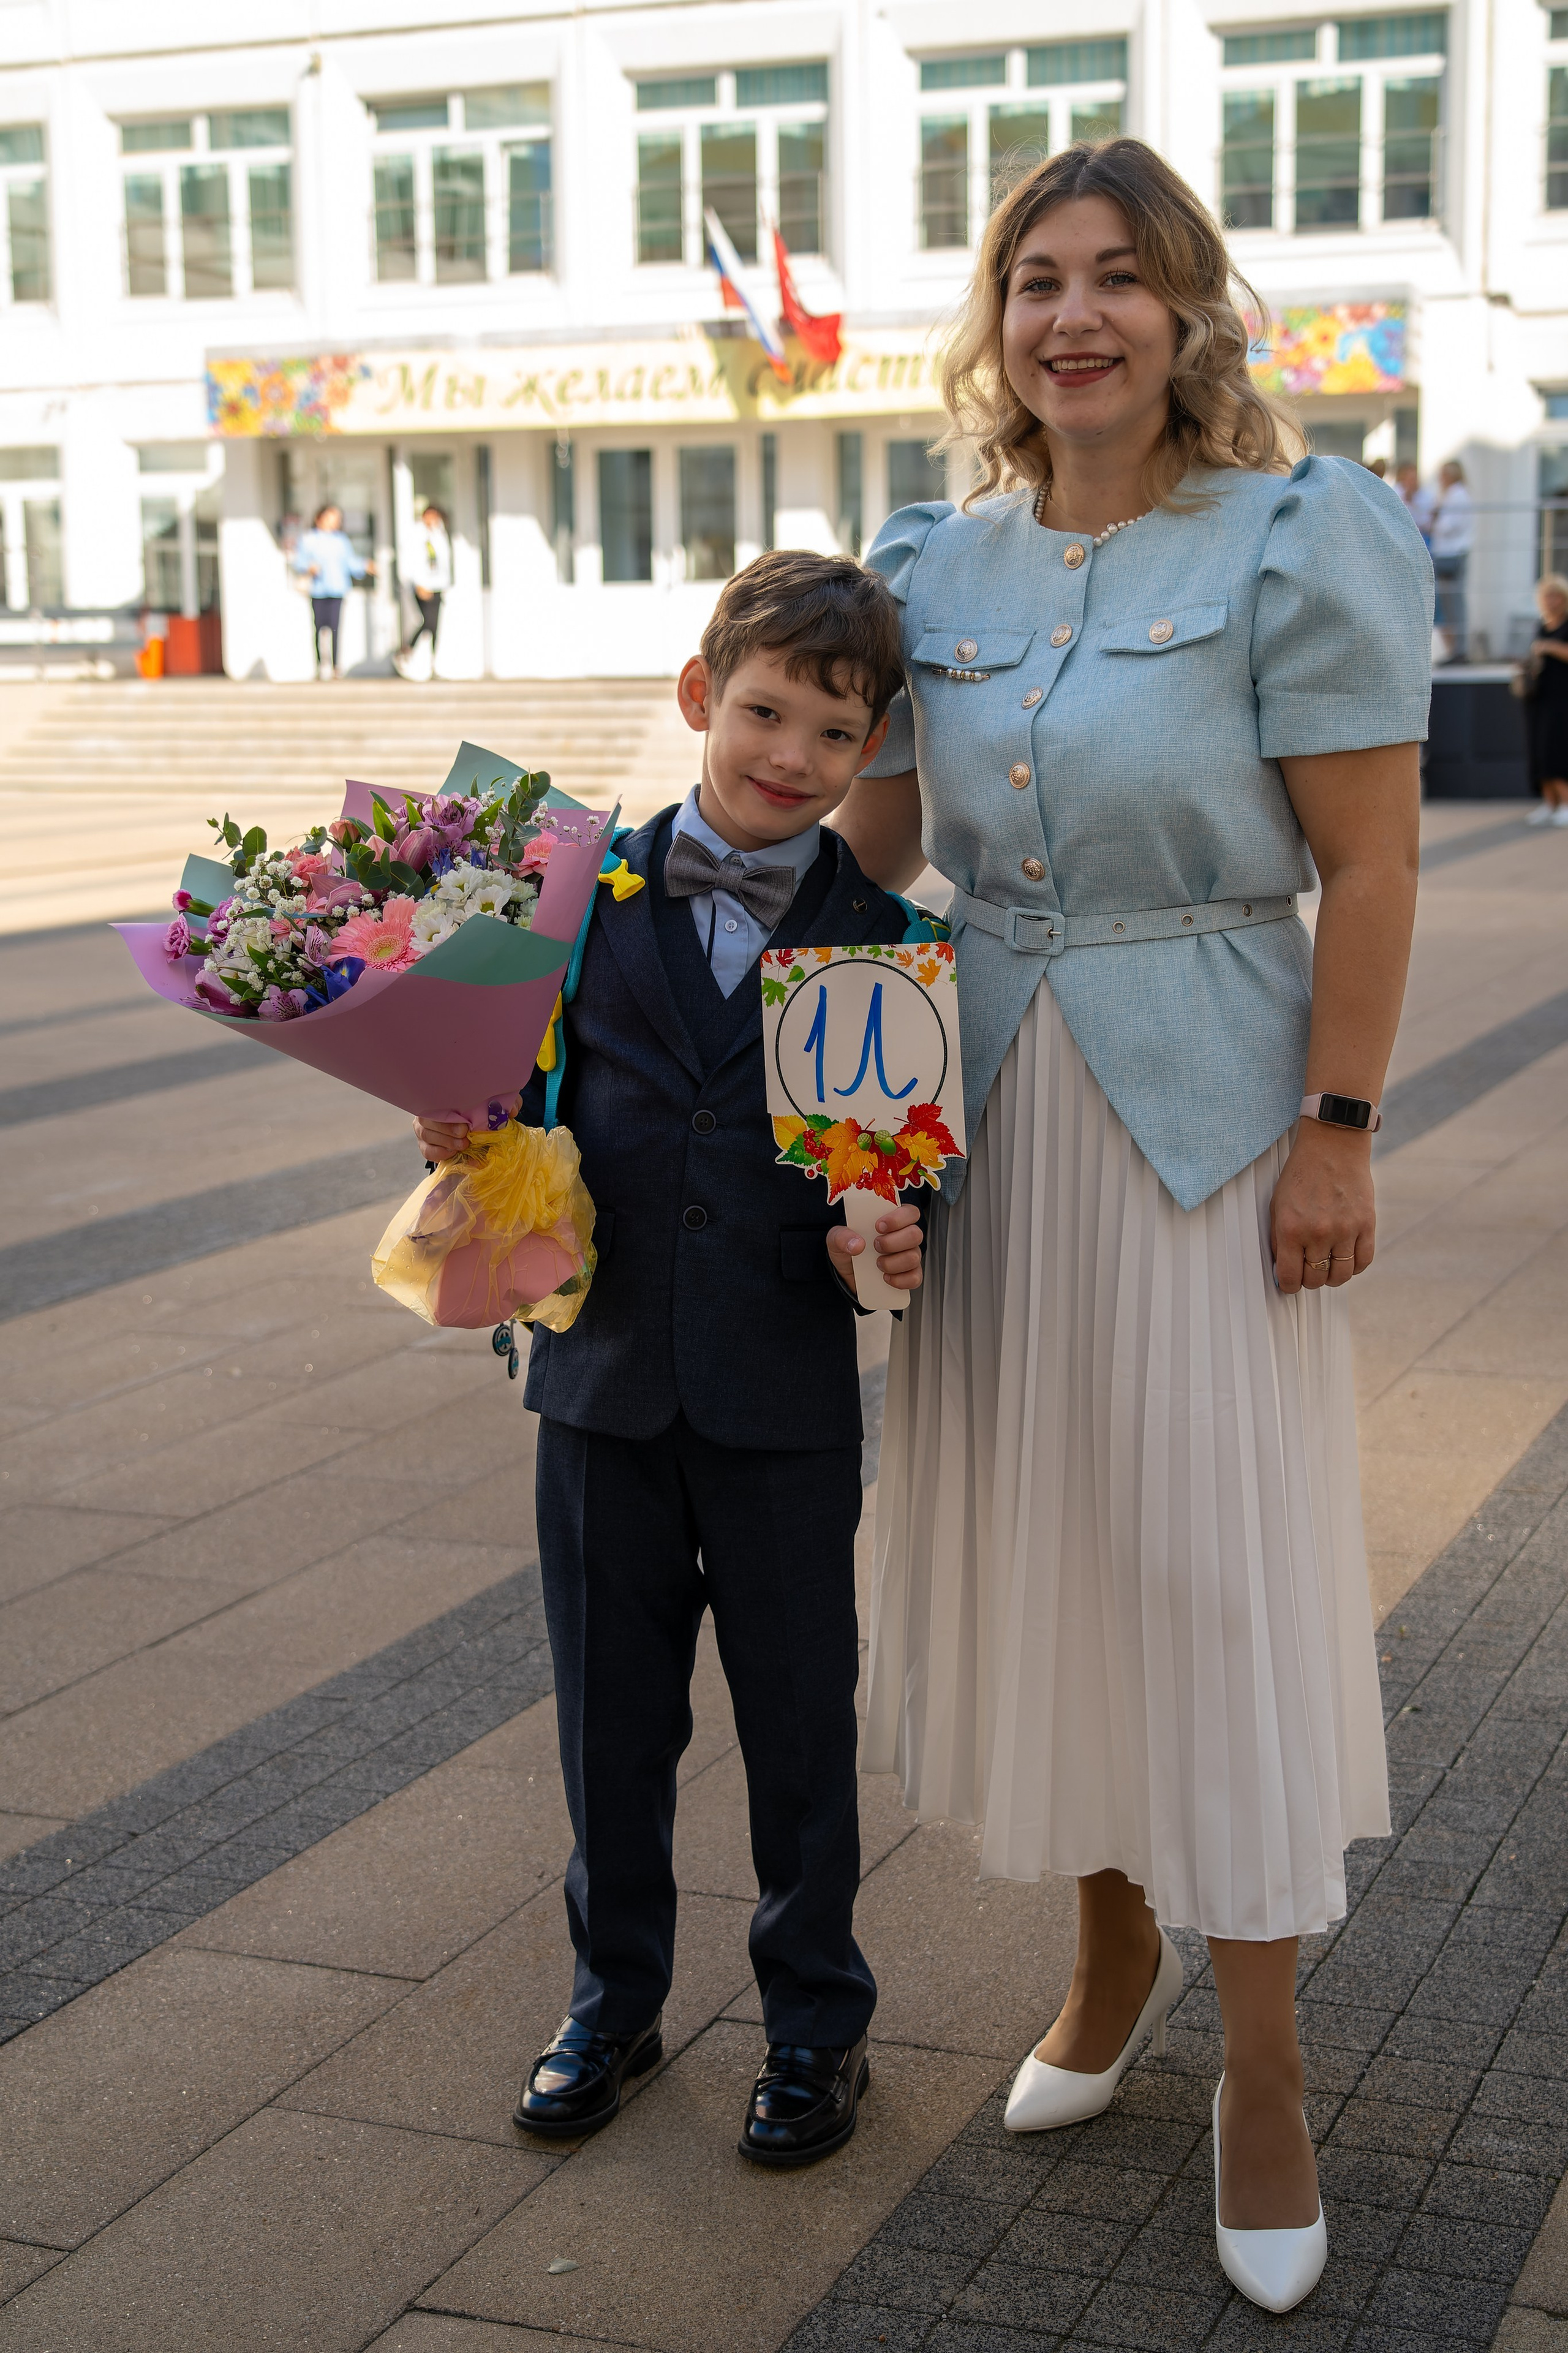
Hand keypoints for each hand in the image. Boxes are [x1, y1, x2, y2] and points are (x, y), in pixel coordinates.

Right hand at [411, 1090, 520, 1162]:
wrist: (471, 1127)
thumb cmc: (479, 1111)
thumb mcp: (493, 1104)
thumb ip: (503, 1103)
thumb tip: (511, 1112)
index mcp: (441, 1098)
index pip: (435, 1101)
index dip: (447, 1113)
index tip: (465, 1124)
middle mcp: (428, 1112)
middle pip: (426, 1119)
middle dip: (446, 1129)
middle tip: (464, 1136)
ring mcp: (423, 1129)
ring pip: (426, 1134)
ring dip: (445, 1141)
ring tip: (462, 1145)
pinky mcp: (425, 1145)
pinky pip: (427, 1150)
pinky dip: (440, 1153)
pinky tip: (453, 1153)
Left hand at [827, 1201, 924, 1292]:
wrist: (847, 1275)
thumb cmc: (848, 1249)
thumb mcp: (836, 1239)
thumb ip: (842, 1236)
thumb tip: (857, 1244)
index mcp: (892, 1220)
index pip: (910, 1212)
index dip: (899, 1218)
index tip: (879, 1226)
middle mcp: (905, 1237)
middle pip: (915, 1234)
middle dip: (893, 1242)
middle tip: (876, 1246)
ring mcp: (910, 1256)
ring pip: (914, 1257)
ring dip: (893, 1262)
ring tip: (877, 1263)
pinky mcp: (910, 1275)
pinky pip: (914, 1278)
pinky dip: (899, 1280)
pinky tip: (885, 1277)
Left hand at [1270, 1121, 1374, 1292]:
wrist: (1332, 1145)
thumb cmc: (1301, 1174)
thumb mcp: (1277, 1205)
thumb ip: (1278, 1239)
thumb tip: (1282, 1270)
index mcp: (1290, 1228)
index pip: (1290, 1277)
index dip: (1288, 1286)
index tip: (1290, 1284)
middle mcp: (1317, 1232)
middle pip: (1315, 1279)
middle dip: (1309, 1281)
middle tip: (1308, 1271)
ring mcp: (1344, 1229)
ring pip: (1340, 1276)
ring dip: (1332, 1278)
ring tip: (1327, 1267)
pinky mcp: (1366, 1224)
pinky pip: (1363, 1261)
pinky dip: (1354, 1267)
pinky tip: (1345, 1259)